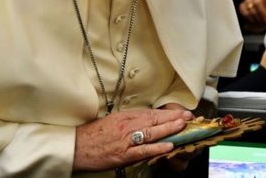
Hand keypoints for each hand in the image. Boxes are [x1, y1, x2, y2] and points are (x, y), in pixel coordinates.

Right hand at [73, 108, 192, 171]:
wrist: (77, 147)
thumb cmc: (93, 135)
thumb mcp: (113, 121)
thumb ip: (130, 121)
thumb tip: (148, 122)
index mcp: (124, 116)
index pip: (150, 112)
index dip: (167, 112)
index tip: (180, 112)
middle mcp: (126, 125)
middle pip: (153, 119)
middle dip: (172, 118)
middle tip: (188, 116)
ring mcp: (126, 140)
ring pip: (151, 132)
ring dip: (168, 128)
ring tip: (182, 126)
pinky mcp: (123, 154)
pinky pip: (143, 150)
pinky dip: (157, 147)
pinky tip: (168, 145)